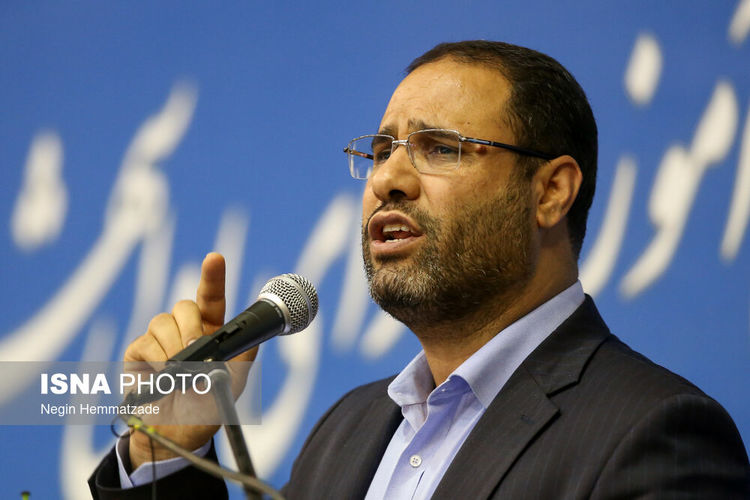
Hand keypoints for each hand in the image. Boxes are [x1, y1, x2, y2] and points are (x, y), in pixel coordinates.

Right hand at [124, 252, 256, 468]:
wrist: (179, 435)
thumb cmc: (207, 406)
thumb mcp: (233, 384)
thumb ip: (243, 360)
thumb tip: (252, 339)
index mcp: (210, 331)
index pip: (211, 298)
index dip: (212, 276)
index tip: (215, 258)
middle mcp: (184, 330)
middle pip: (184, 306)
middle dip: (191, 325)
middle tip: (196, 350)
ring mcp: (159, 340)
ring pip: (163, 322)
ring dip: (174, 346)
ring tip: (181, 371)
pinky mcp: (138, 354)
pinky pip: (145, 343)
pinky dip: (157, 358)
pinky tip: (164, 375)